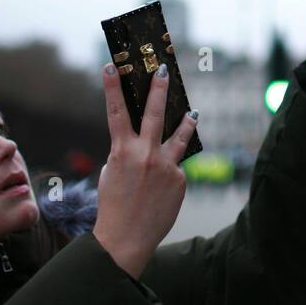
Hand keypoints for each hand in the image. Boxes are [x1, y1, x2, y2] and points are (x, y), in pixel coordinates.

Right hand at [92, 63, 195, 279]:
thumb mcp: (112, 173)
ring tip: (193, 111)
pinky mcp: (180, 180)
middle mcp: (146, 155)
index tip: (112, 65)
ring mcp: (166, 167)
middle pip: (155, 113)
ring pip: (180, 136)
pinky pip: (176, 169)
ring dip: (187, 121)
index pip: (116, 112)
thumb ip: (127, 153)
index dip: (112, 87)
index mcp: (122, 152)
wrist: (126, 239)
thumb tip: (144, 141)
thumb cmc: (113, 206)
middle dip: (159, 89)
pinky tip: (161, 190)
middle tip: (164, 70)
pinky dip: (169, 174)